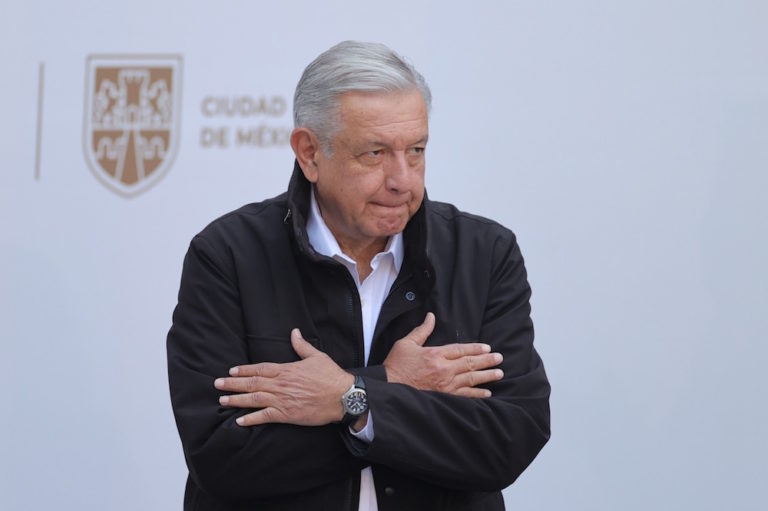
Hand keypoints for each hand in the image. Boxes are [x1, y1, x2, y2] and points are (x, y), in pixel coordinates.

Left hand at [214, 329, 353, 426]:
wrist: (343, 396)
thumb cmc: (331, 376)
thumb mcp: (316, 356)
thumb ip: (301, 345)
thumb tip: (294, 332)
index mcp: (286, 369)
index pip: (259, 369)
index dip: (244, 370)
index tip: (231, 371)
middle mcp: (281, 384)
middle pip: (251, 383)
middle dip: (232, 383)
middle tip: (217, 384)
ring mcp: (282, 400)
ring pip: (254, 399)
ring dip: (236, 399)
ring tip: (222, 400)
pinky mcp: (287, 414)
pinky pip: (265, 417)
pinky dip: (251, 419)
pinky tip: (239, 421)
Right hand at [383, 313, 503, 397]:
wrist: (389, 389)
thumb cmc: (396, 366)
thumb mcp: (406, 344)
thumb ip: (422, 330)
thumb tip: (431, 316)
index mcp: (435, 354)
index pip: (461, 350)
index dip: (476, 349)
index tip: (488, 348)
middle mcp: (443, 369)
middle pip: (469, 364)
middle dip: (487, 361)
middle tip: (500, 359)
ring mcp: (445, 385)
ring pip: (470, 379)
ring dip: (486, 376)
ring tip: (499, 373)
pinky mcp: (443, 397)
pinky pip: (464, 396)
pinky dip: (477, 394)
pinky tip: (487, 393)